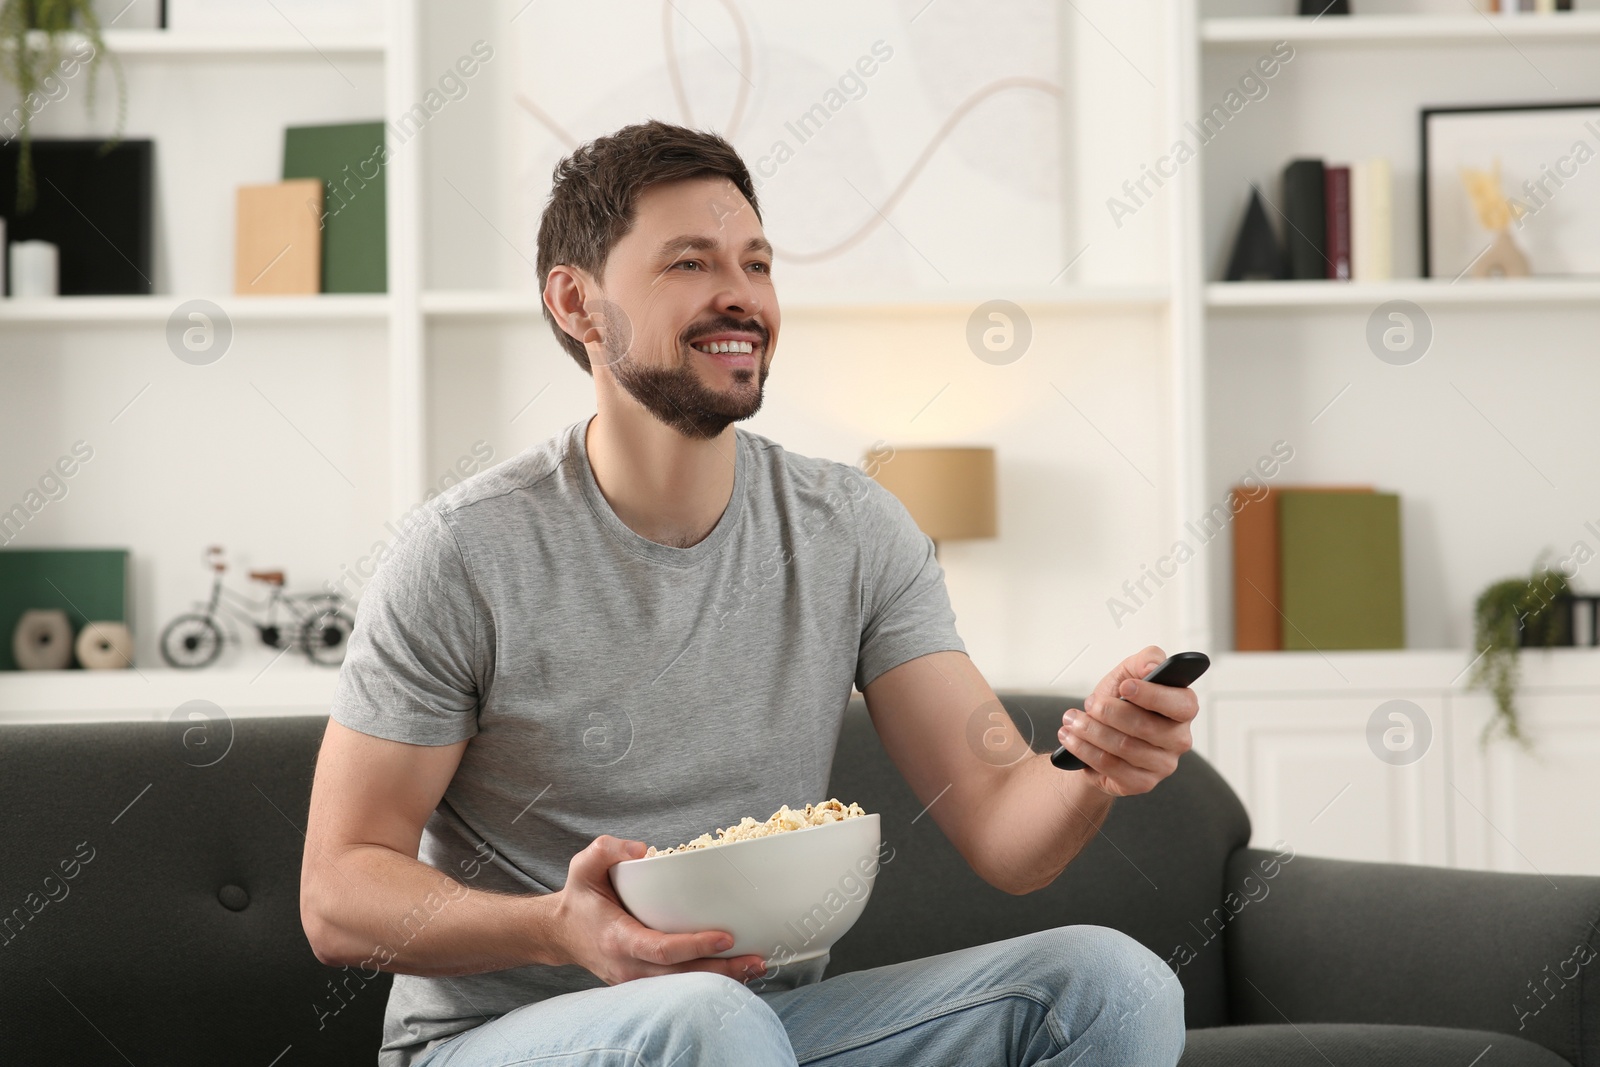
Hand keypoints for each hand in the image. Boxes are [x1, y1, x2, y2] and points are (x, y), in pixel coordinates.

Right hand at [548, 835, 767, 984]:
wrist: (560, 933)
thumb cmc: (579, 898)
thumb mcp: (584, 865)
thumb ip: (608, 849)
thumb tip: (644, 850)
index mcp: (617, 939)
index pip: (660, 949)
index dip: (694, 946)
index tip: (726, 937)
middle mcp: (628, 966)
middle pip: (681, 977)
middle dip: (721, 971)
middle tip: (756, 960)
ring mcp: (636, 980)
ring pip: (683, 987)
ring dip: (721, 979)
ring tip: (755, 967)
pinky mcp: (643, 984)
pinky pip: (678, 987)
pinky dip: (707, 981)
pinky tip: (734, 972)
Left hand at [1055, 645, 1196, 796]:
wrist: (1097, 736)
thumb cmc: (1118, 703)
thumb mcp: (1127, 674)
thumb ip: (1145, 660)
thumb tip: (1153, 665)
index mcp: (1183, 709)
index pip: (1182, 704)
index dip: (1153, 695)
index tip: (1125, 687)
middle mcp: (1179, 739)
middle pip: (1146, 726)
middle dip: (1109, 712)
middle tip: (1089, 703)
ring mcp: (1163, 765)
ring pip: (1124, 747)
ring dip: (1091, 731)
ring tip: (1072, 720)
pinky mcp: (1142, 783)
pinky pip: (1112, 767)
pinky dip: (1086, 750)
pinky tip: (1071, 739)